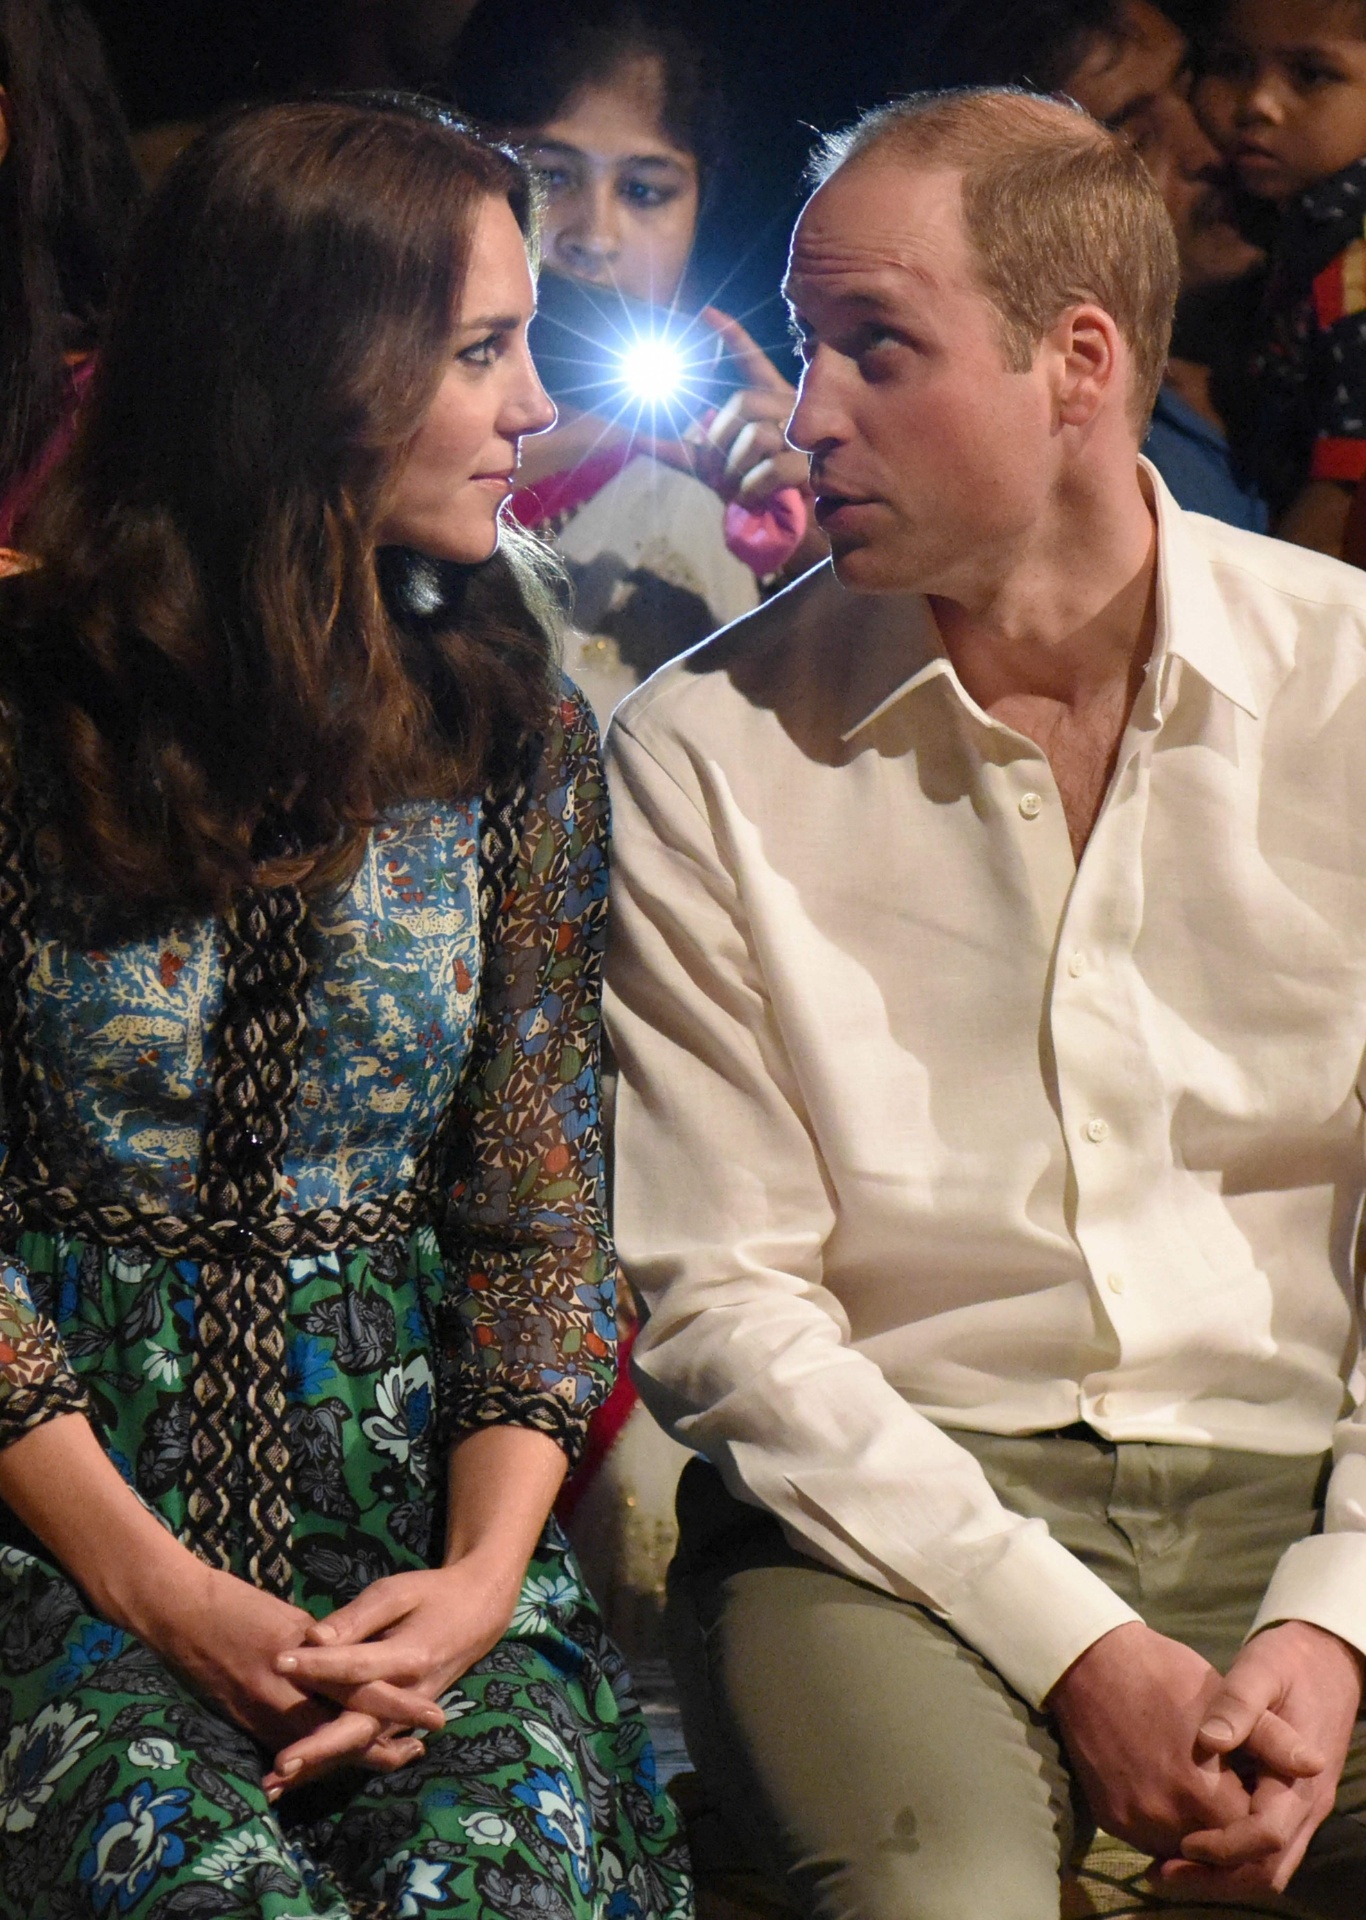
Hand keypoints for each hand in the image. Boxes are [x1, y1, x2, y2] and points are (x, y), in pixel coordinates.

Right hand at [140, 1560, 443, 1759]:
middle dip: (382, 1746)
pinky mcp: (247, 1724)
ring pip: (320, 1748)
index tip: (434, 1716)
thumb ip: (324, 1644)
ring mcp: (262, 1715)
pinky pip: (291, 1747)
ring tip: (395, 1755)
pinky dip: (319, 1754)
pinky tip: (340, 1756)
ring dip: (354, 1754)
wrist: (180, 1614)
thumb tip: (354, 1660)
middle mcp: (283, 1696)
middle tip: (417, 1750)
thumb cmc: (236, 1604)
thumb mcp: (289, 1617)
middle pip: (343, 1732)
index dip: (397, 1706)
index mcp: (300, 1660)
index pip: (360, 1690)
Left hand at [262, 1556, 522, 1795]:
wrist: (476, 1616)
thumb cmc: (431, 1596)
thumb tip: (313, 1637)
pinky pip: (363, 1747)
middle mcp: (409, 1698)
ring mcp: (405, 1718)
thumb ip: (356, 1617)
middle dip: (318, 1749)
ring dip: (319, 1767)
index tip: (277, 1661)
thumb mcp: (396, 1593)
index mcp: (410, 1658)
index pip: (357, 1665)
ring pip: (358, 1747)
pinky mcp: (397, 1725)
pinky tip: (296, 1781)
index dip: (317, 1664)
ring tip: (276, 1786)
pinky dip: (331, 1764)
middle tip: (279, 1767)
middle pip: (359, 1728)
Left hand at [671, 308, 807, 511]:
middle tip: (712, 468)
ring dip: (734, 467)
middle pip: (745, 401)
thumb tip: (638, 435)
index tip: (706, 313)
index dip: (733, 337)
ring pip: (758, 435)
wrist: (788, 527)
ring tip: (733, 489)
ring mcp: (806, 438)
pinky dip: (751, 488)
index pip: (752, 362)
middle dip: (718, 436)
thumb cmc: (753, 488)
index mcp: (769, 403)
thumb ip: (681, 449)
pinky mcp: (813, 468)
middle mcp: (792, 411)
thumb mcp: (713, 466)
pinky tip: (748, 499)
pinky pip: (773, 468)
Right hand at [1048, 1622, 1260, 1855]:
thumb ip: (1271, 1739)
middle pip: (1216, 1847)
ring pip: (1181, 1847)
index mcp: (1202, 1792)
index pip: (1250, 1833)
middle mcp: (1166, 1818)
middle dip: (1227, 1823)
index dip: (1255, 1809)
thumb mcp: (1223, 1696)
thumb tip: (1313, 1765)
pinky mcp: (1108, 1819)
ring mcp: (1133, 1821)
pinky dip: (1163, 1822)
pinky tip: (1163, 1784)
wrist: (1088, 1663)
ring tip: (1193, 1781)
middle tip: (1222, 1782)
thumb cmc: (1162, 1673)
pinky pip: (1148, 1838)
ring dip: (1195, 1828)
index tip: (1247, 1780)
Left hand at [1151, 1620, 1361, 1897]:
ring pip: (1266, 1868)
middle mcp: (1305, 1807)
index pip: (1268, 1836)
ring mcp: (1299, 1811)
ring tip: (1164, 1868)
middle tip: (1159, 1873)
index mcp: (1300, 1779)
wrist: (1324, 1662)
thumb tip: (1209, 1741)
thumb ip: (1237, 1704)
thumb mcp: (1261, 1670)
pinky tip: (1185, 1846)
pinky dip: (1227, 1859)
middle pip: (1268, 1869)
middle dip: (1214, 1878)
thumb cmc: (1287, 1664)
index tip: (1182, 1840)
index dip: (1224, 1845)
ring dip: (1218, 1875)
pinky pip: (1262, 1852)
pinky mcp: (1285, 1806)